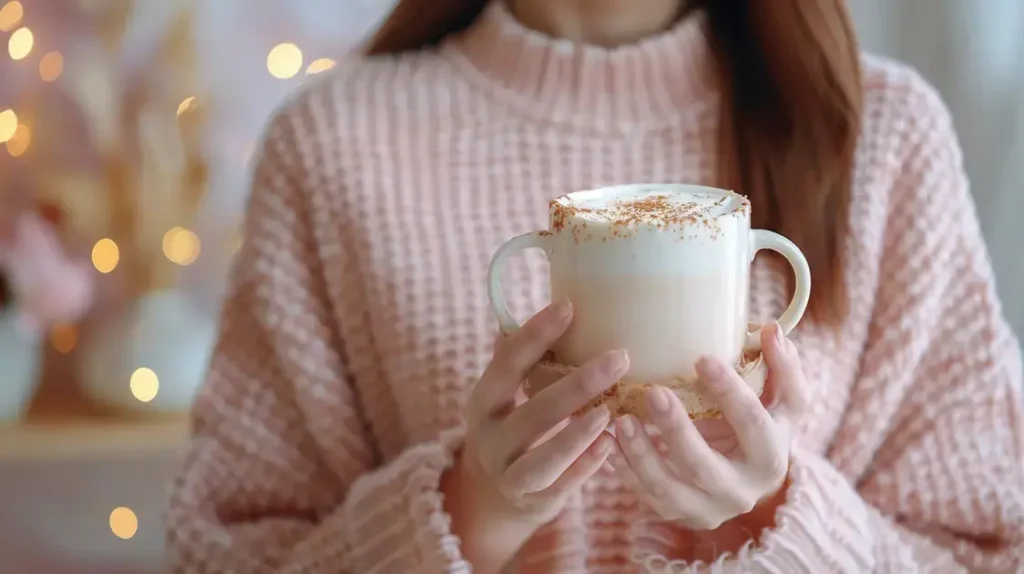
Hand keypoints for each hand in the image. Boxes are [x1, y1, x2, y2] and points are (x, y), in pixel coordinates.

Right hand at [443, 299, 628, 569]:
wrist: (492, 496)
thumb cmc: (511, 426)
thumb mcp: (504, 395)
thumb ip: (523, 359)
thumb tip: (558, 303)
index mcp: (482, 402)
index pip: (506, 364)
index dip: (535, 334)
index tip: (569, 307)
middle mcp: (489, 439)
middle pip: (532, 412)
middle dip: (577, 385)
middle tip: (620, 357)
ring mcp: (509, 475)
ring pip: (542, 459)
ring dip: (576, 435)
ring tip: (611, 411)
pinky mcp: (533, 502)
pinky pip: (561, 487)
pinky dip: (585, 468)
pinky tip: (610, 446)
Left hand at [608, 323, 806, 530]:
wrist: (748, 480)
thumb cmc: (762, 428)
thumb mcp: (782, 403)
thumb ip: (782, 367)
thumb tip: (773, 329)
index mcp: (770, 459)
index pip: (753, 424)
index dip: (729, 392)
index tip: (702, 358)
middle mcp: (740, 492)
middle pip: (704, 465)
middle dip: (676, 429)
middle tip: (652, 392)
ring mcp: (706, 509)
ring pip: (668, 488)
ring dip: (641, 454)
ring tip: (620, 420)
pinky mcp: (676, 514)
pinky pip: (644, 496)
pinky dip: (623, 469)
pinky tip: (607, 441)